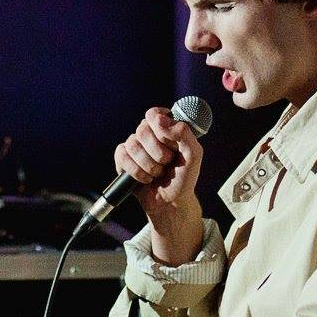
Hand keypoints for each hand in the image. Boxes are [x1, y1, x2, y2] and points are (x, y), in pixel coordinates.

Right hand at [113, 106, 203, 258]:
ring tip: (158, 173)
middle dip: (158, 152)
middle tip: (167, 162)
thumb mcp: (194, 155)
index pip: (154, 114)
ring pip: (133, 144)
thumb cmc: (183, 177)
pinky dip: (137, 172)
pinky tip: (146, 179)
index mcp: (165, 127)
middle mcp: (148, 133)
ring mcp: (134, 145)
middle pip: (143, 128)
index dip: (161, 128)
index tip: (172, 144)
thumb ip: (184, 133)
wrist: (171, 202)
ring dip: (149, 165)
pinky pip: (122, 156)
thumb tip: (160, 119)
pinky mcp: (122, 159)